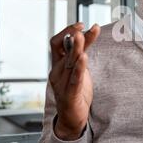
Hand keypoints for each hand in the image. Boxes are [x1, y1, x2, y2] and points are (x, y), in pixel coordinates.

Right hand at [48, 22, 99, 140]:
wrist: (72, 118)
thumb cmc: (75, 91)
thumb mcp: (79, 68)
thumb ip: (81, 52)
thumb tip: (86, 33)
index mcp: (57, 64)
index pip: (56, 42)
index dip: (67, 32)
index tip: (81, 24)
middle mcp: (56, 72)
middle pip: (63, 50)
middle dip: (73, 37)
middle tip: (83, 27)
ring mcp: (61, 83)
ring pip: (68, 62)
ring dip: (76, 48)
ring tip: (83, 36)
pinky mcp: (70, 94)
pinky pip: (74, 79)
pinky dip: (79, 68)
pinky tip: (84, 58)